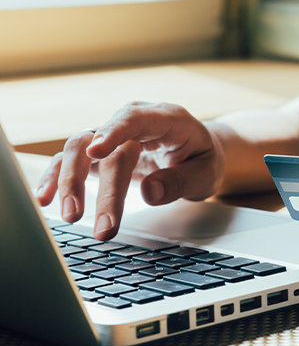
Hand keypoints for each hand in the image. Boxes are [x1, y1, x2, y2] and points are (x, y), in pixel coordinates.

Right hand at [36, 102, 224, 239]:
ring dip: (70, 181)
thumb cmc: (202, 160)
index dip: (114, 132)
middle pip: (105, 144)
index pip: (135, 119)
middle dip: (101, 186)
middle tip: (104, 226)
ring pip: (80, 148)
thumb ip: (181, 181)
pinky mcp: (103, 151)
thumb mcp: (206, 173)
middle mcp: (135, 122)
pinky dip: (58, 177)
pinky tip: (46, 198)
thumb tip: (150, 193)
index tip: (96, 152)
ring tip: (71, 216)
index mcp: (167, 119)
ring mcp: (116, 135)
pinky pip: (74, 159)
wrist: (198, 154)